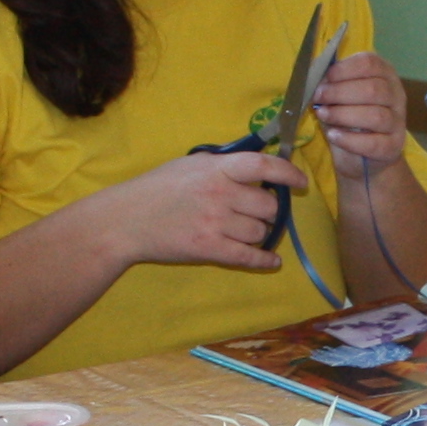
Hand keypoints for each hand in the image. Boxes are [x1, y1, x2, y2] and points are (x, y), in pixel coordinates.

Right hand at [110, 149, 299, 272]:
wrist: (126, 220)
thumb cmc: (157, 188)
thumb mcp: (190, 164)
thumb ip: (223, 164)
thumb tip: (256, 165)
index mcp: (217, 168)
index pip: (264, 165)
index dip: (288, 173)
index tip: (300, 182)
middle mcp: (221, 193)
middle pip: (268, 205)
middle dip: (269, 210)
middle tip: (259, 212)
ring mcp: (216, 223)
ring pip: (261, 231)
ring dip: (262, 233)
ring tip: (252, 231)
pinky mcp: (209, 249)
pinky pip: (249, 256)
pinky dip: (265, 260)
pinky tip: (272, 261)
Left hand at [312, 49, 412, 174]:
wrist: (360, 157)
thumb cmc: (346, 116)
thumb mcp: (336, 94)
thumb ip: (327, 81)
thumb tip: (312, 73)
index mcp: (383, 73)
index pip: (370, 63)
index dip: (344, 69)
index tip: (325, 78)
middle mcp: (396, 95)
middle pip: (374, 89)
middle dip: (340, 93)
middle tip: (318, 98)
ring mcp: (398, 121)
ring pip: (376, 115)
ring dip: (343, 114)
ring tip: (323, 115)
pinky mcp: (393, 146)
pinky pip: (374, 143)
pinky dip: (350, 140)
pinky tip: (333, 136)